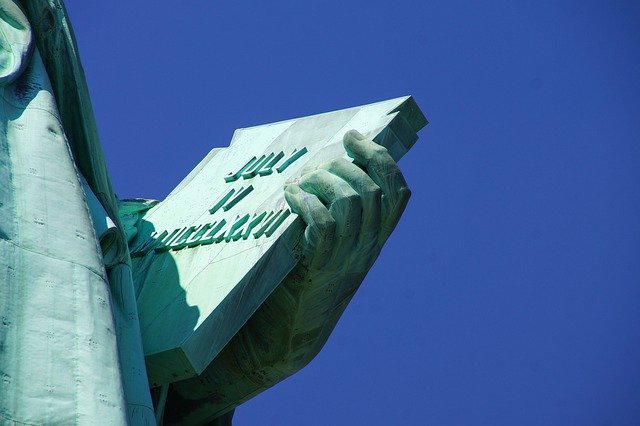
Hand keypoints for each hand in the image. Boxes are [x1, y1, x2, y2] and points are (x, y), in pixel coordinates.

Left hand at [284, 129, 410, 277]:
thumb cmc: (310, 274)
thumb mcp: (338, 242)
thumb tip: (337, 165)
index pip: (398, 193)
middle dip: (341, 166)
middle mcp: (368, 247)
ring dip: (320, 182)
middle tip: (314, 168)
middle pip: (370, 190)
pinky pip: (324, 224)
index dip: (380, 159)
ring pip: (349, 202)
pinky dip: (306, 202)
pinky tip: (291, 197)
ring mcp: (346, 258)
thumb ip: (345, 211)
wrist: (294, 326)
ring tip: (299, 184)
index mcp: (377, 238)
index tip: (353, 139)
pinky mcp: (321, 266)